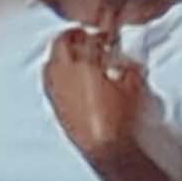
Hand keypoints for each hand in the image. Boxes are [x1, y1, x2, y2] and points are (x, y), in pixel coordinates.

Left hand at [42, 28, 151, 163]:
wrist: (104, 146)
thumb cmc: (121, 116)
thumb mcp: (134, 87)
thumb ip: (129, 68)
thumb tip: (122, 62)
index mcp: (86, 66)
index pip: (89, 40)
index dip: (99, 35)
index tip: (106, 36)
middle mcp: (66, 73)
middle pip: (61, 44)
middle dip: (73, 36)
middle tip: (84, 36)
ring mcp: (56, 88)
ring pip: (50, 61)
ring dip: (61, 53)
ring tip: (73, 54)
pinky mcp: (53, 102)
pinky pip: (47, 79)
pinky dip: (55, 71)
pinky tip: (65, 75)